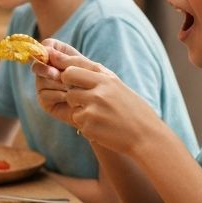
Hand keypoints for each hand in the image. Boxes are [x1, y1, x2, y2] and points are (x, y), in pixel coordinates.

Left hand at [33, 40, 155, 153]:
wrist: (147, 137)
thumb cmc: (132, 111)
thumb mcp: (118, 87)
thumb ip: (97, 76)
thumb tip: (71, 65)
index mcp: (107, 80)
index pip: (73, 68)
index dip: (64, 68)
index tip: (55, 65)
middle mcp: (98, 92)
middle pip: (66, 80)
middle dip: (69, 85)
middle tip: (81, 94)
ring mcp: (92, 109)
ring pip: (71, 101)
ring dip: (79, 106)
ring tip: (99, 114)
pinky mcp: (88, 125)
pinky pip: (76, 119)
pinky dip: (85, 123)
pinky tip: (102, 126)